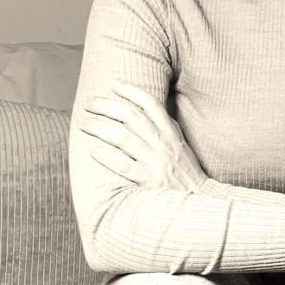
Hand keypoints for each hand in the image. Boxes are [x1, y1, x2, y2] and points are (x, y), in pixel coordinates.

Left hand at [78, 81, 207, 191]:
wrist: (201, 200)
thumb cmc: (186, 173)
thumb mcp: (181, 145)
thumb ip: (166, 128)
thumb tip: (146, 110)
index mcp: (171, 133)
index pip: (151, 104)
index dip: (131, 91)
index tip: (114, 84)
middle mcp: (163, 144)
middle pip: (131, 116)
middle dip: (107, 106)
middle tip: (89, 103)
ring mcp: (157, 162)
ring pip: (123, 137)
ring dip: (100, 127)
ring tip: (84, 122)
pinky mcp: (150, 181)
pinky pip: (124, 165)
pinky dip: (106, 155)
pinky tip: (92, 149)